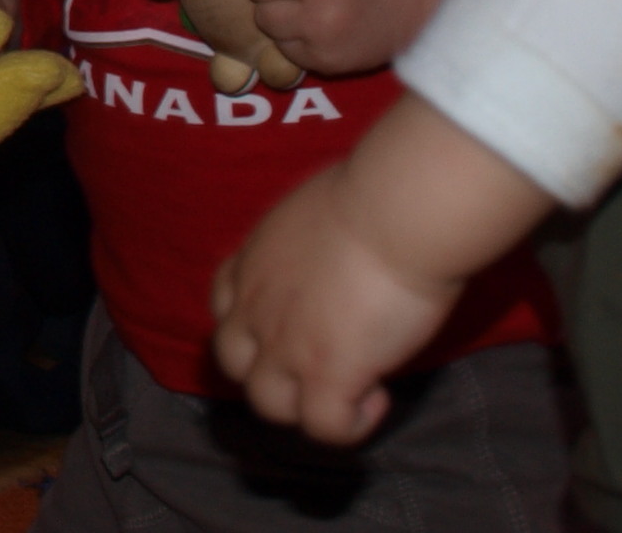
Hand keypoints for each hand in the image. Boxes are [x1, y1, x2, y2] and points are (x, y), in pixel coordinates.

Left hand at [210, 162, 453, 446]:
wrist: (396, 210)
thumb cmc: (375, 192)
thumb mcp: (320, 208)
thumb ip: (314, 239)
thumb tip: (342, 244)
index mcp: (256, 260)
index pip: (224, 302)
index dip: (250, 321)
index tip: (291, 321)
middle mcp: (259, 306)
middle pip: (233, 361)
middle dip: (267, 371)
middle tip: (318, 364)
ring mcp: (287, 346)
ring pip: (268, 404)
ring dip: (304, 405)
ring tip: (351, 388)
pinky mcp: (328, 375)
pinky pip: (323, 428)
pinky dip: (349, 425)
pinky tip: (378, 397)